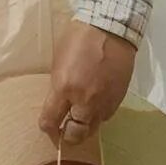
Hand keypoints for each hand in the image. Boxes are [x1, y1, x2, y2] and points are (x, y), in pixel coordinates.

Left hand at [37, 19, 136, 141]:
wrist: (111, 28)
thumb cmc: (79, 38)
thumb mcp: (59, 61)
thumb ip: (59, 86)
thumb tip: (60, 104)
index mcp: (64, 88)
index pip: (50, 121)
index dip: (47, 128)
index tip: (48, 128)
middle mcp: (84, 100)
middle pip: (75, 134)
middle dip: (67, 136)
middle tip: (64, 132)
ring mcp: (103, 102)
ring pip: (93, 128)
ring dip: (84, 127)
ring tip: (80, 120)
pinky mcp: (118, 100)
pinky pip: (106, 116)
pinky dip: (98, 115)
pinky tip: (95, 105)